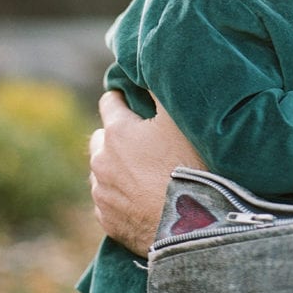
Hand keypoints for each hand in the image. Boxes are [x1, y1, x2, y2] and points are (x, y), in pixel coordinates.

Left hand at [89, 90, 206, 255]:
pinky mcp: (109, 223)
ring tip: (146, 173)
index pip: (110, 101)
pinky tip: (142, 197)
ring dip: (118, 168)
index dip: (124, 97)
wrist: (191, 227)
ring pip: (103, 172)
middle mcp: (101, 162)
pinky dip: (121, 196)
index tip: (134, 99)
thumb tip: (154, 65)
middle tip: (144, 141)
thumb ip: (163, 88)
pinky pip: (109, 202)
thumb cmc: (190, 166)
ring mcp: (102, 195)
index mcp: (117, 132)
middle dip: (117, 135)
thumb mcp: (182, 117)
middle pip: (101, 138)